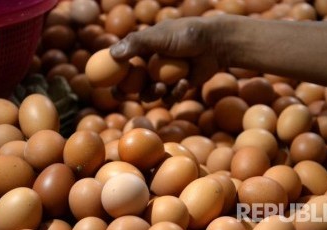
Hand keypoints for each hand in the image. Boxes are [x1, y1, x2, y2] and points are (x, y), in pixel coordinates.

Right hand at [110, 16, 224, 101]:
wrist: (214, 44)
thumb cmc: (186, 34)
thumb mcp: (160, 36)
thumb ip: (137, 44)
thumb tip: (113, 54)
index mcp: (142, 50)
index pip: (121, 65)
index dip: (113, 77)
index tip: (111, 86)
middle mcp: (150, 64)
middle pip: (132, 84)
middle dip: (129, 92)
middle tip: (128, 96)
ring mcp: (163, 77)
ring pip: (150, 93)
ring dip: (153, 94)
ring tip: (163, 87)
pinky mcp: (178, 86)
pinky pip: (170, 97)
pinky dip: (176, 93)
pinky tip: (185, 82)